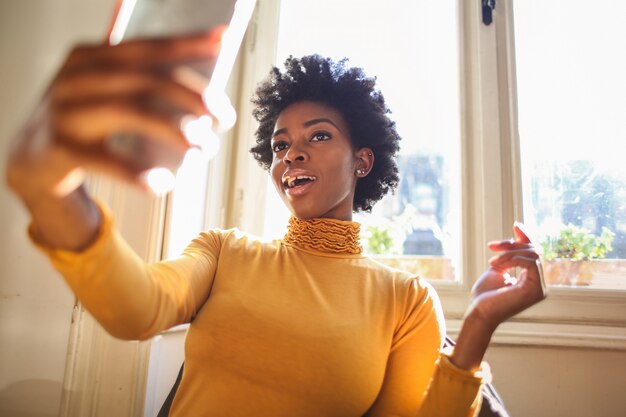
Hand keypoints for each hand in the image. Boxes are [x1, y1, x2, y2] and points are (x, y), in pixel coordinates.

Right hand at [6, 30, 221, 203]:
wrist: (29, 161)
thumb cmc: (83, 124)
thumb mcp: (106, 94)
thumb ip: (143, 83)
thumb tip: (203, 88)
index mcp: (89, 58)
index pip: (145, 46)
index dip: (186, 43)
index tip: (221, 40)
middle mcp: (75, 79)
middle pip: (145, 79)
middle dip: (192, 97)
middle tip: (223, 117)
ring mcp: (64, 113)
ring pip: (130, 112)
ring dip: (175, 130)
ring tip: (204, 148)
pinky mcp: (59, 149)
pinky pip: (106, 161)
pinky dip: (139, 173)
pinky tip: (164, 183)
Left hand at [450, 222, 546, 370]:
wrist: (479, 313)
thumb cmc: (485, 295)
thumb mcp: (498, 267)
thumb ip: (510, 254)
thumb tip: (519, 232)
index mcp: (532, 280)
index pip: (534, 254)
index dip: (527, 237)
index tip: (516, 224)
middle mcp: (540, 285)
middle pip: (534, 251)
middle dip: (512, 244)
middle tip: (492, 246)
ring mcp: (540, 289)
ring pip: (532, 255)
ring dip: (509, 252)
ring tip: (492, 261)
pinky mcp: (536, 290)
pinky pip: (529, 262)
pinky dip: (511, 259)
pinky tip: (496, 264)